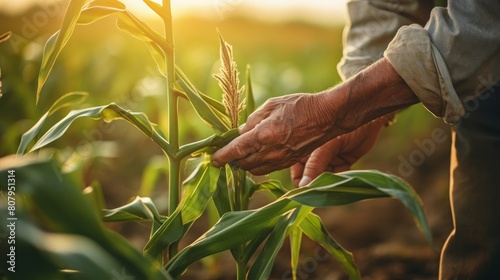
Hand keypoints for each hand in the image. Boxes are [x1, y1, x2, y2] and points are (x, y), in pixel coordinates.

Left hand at [211, 58, 417, 174]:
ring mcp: (281, 159)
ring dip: (245, 164)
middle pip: (243, 163)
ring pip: (255, 169)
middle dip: (232, 160)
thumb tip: (240, 133)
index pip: (235, 150)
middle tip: (226, 153)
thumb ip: (253, 119)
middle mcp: (271, 151)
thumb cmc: (300, 105)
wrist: (328, 117)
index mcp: (264, 134)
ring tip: (240, 156)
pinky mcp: (290, 162)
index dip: (221, 156)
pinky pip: (268, 169)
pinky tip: (258, 156)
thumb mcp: (272, 104)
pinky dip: (258, 165)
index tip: (212, 160)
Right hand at [290, 117, 385, 186]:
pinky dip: (342, 177)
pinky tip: (346, 167)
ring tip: (339, 171)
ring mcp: (327, 162)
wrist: (367, 122)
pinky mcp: (341, 165)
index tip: (312, 190)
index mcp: (303, 152)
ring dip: (332, 180)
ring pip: (325, 181)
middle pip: (312, 180)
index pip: (298, 176)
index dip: (303, 184)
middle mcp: (313, 159)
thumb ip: (314, 166)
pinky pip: (338, 178)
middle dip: (320, 183)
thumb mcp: (325, 147)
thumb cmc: (341, 128)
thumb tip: (303, 187)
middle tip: (329, 181)